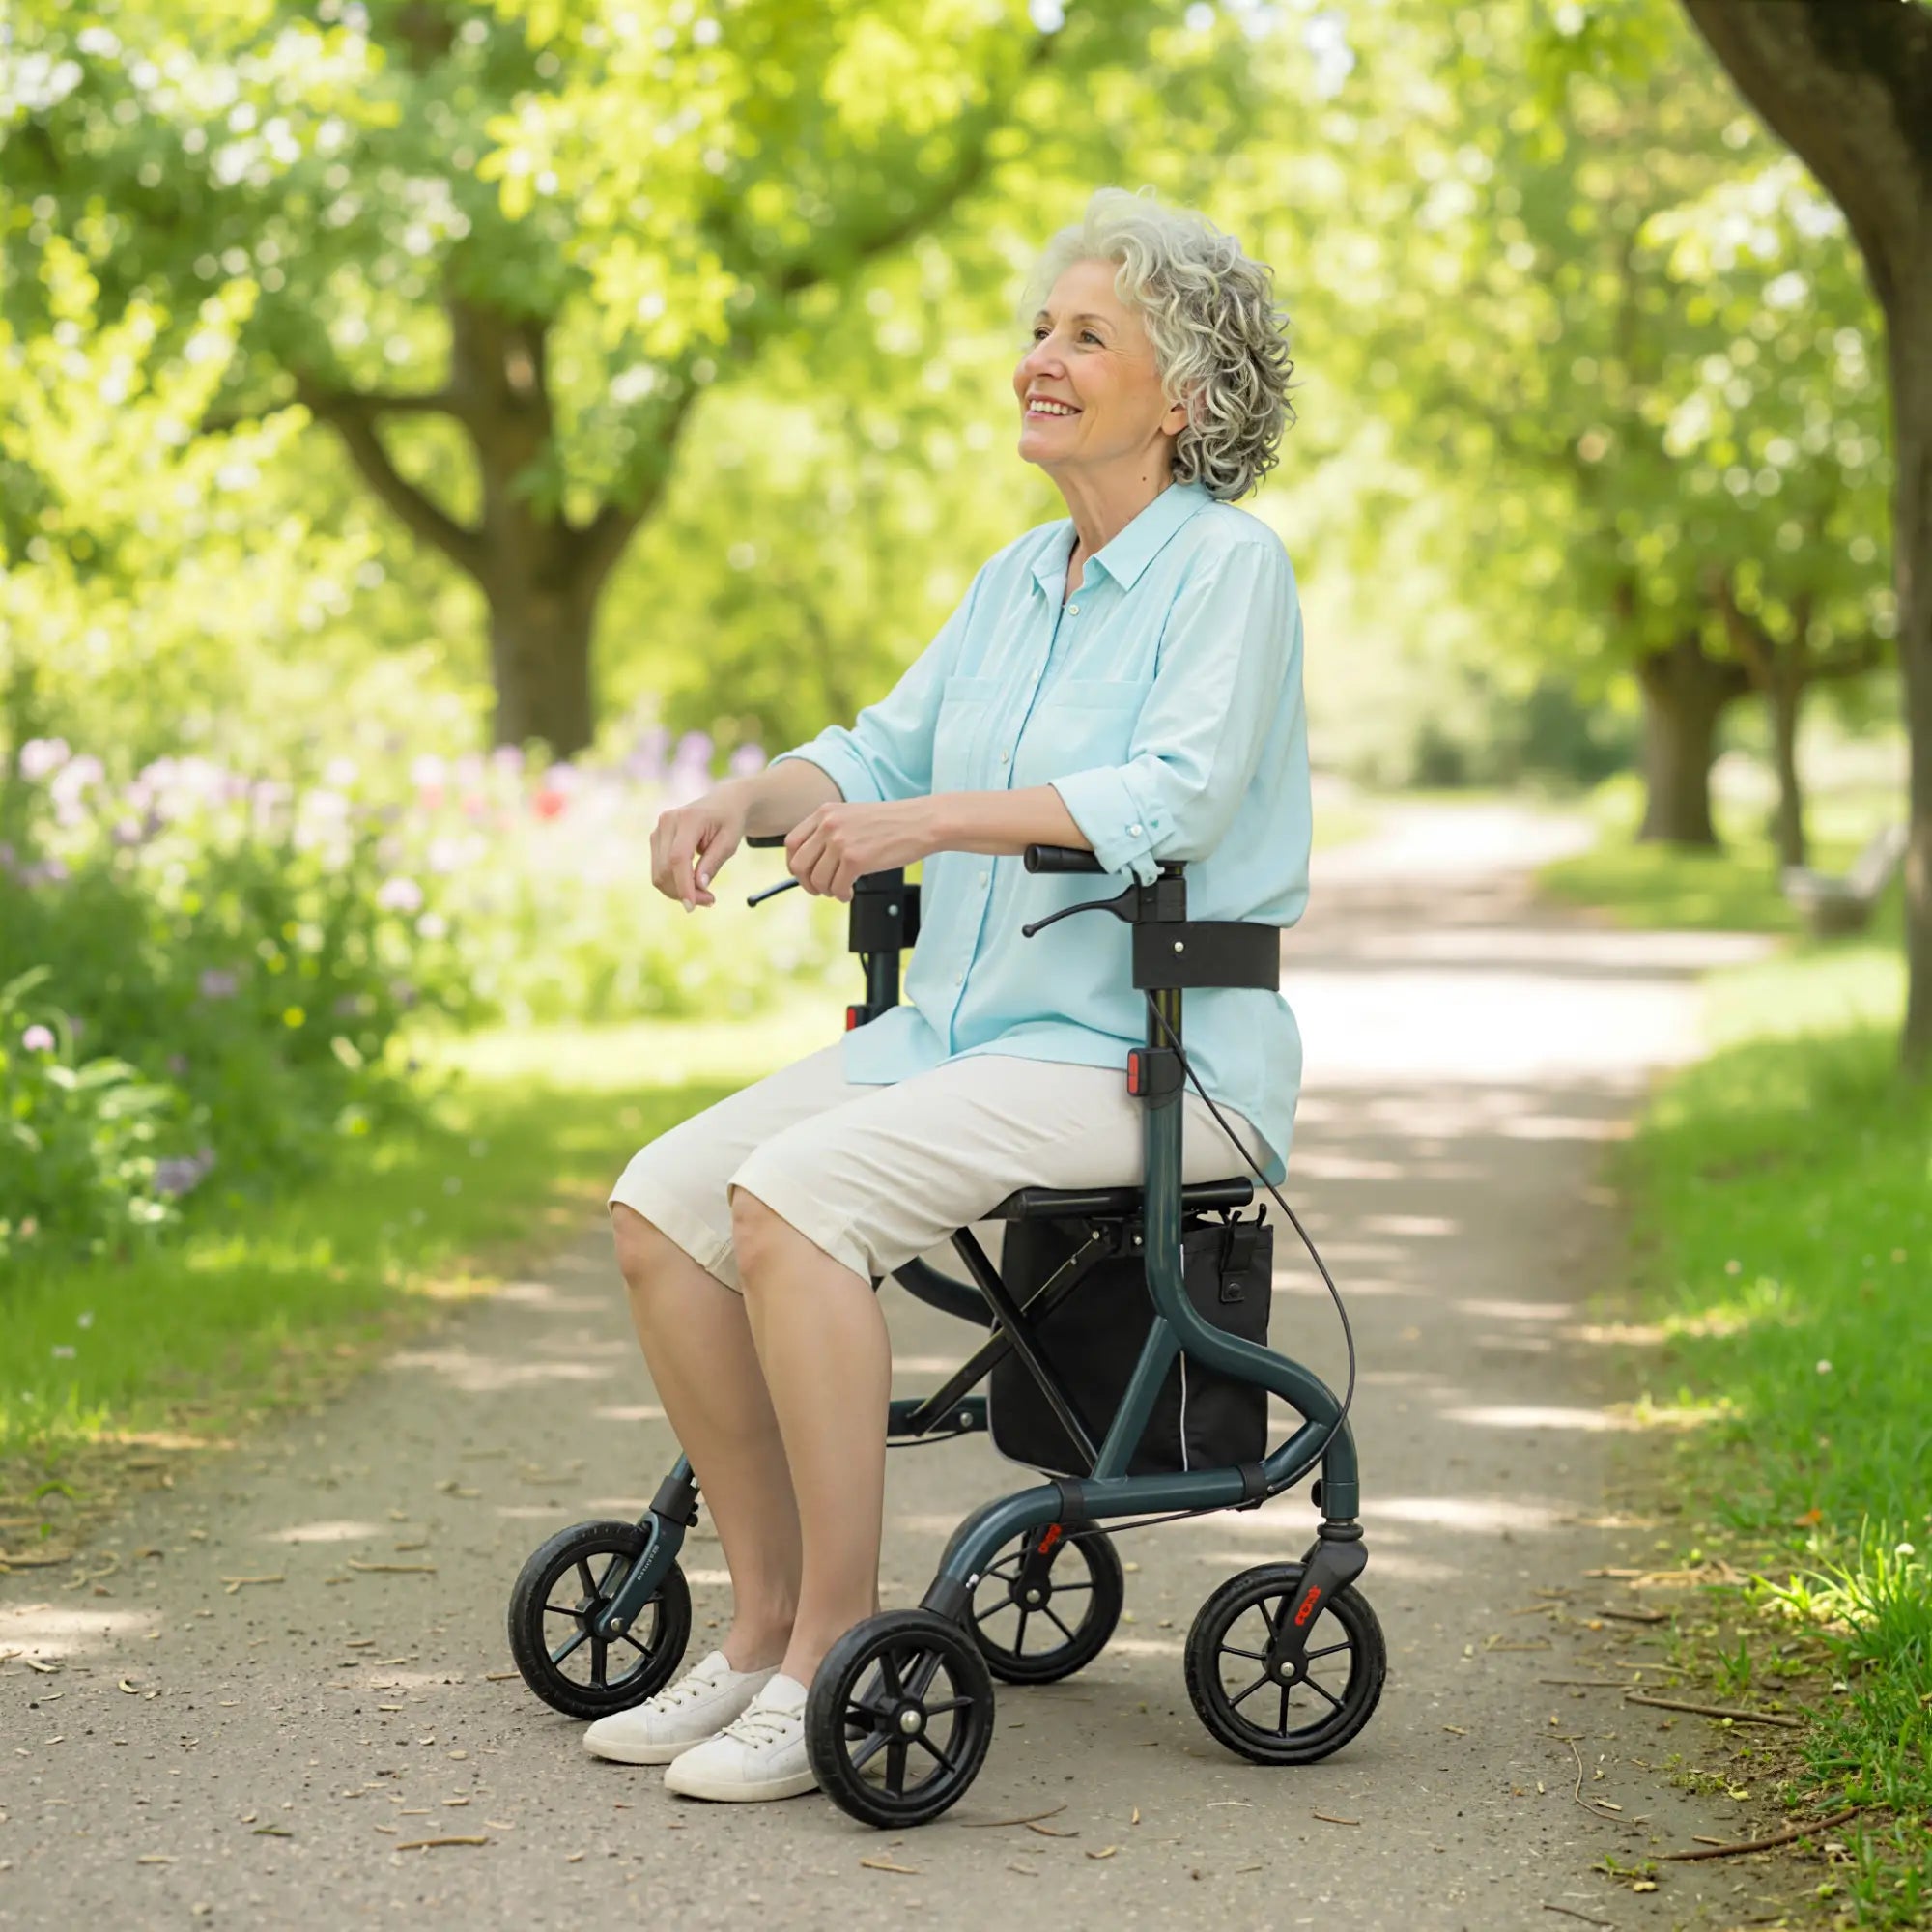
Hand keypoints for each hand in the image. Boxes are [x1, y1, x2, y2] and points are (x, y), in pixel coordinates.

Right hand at [650, 787, 747, 910]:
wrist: (723, 804)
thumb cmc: (729, 822)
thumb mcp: (730, 841)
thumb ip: (713, 862)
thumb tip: (699, 886)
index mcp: (688, 818)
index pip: (678, 858)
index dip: (683, 885)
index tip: (692, 907)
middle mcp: (667, 822)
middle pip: (665, 869)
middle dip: (684, 892)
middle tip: (710, 901)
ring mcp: (658, 831)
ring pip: (658, 873)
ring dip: (678, 891)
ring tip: (705, 895)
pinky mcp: (656, 840)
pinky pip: (659, 871)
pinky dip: (674, 884)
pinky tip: (693, 885)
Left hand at [785, 798, 936, 900]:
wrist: (922, 822)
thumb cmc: (893, 822)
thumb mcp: (853, 816)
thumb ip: (830, 831)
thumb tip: (812, 860)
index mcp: (825, 812)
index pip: (791, 843)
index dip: (794, 864)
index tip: (805, 875)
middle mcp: (829, 825)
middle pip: (799, 864)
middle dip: (806, 883)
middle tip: (819, 890)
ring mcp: (841, 841)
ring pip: (817, 879)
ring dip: (827, 891)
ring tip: (840, 890)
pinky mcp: (856, 859)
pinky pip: (837, 887)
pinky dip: (841, 896)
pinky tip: (850, 893)